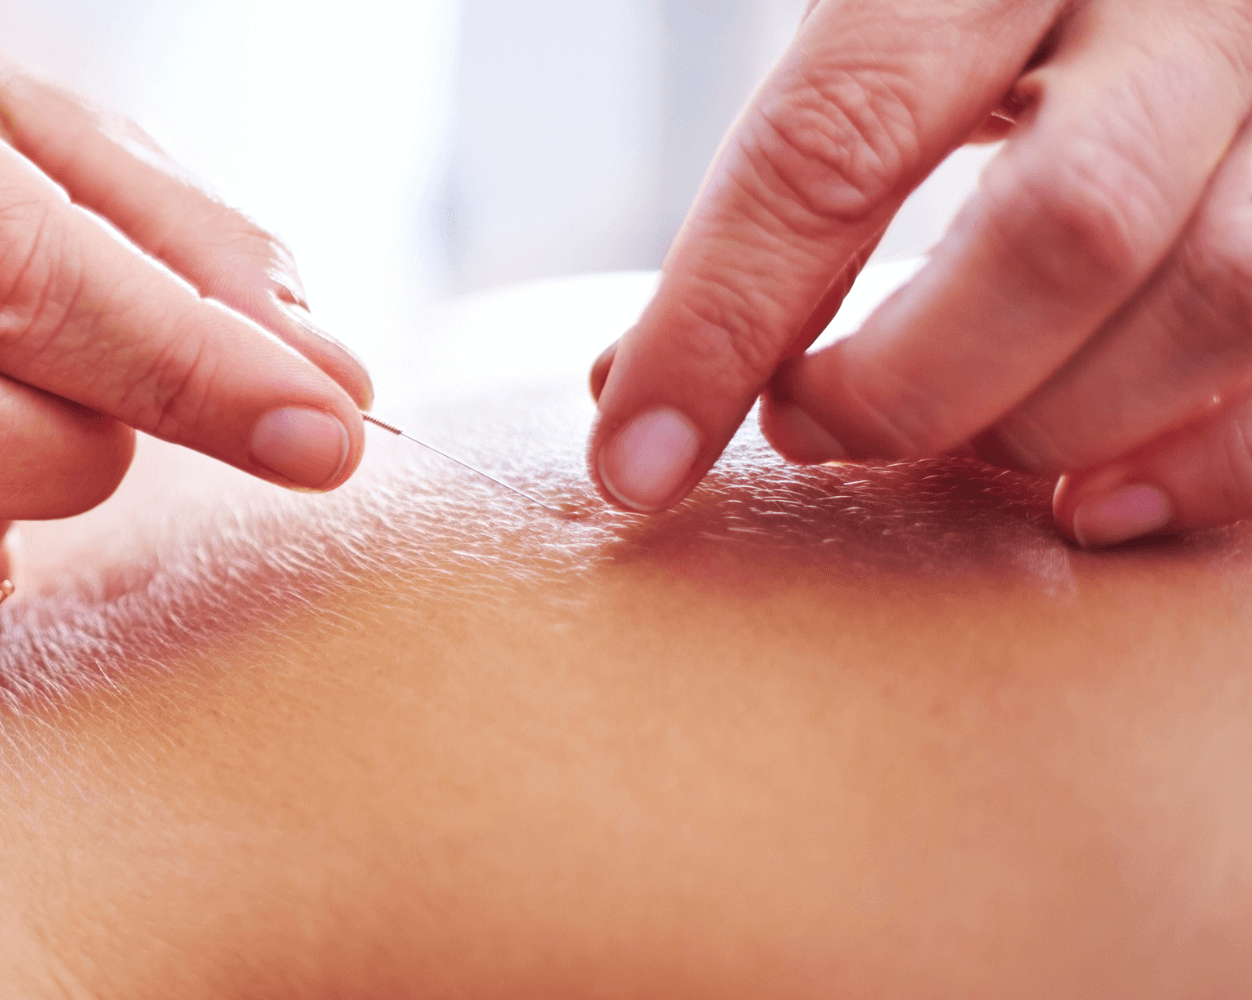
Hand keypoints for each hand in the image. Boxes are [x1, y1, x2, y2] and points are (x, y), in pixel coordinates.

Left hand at [588, 0, 1251, 548]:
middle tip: (808, 428)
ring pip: (1215, 298)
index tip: (636, 458)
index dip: (720, 321)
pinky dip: (1196, 466)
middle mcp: (1176, 3)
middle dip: (907, 386)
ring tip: (949, 442)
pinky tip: (1083, 501)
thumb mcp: (885, 19)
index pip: (833, 140)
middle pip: (1060, 230)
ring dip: (1046, 428)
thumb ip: (787, 179)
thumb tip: (634, 393)